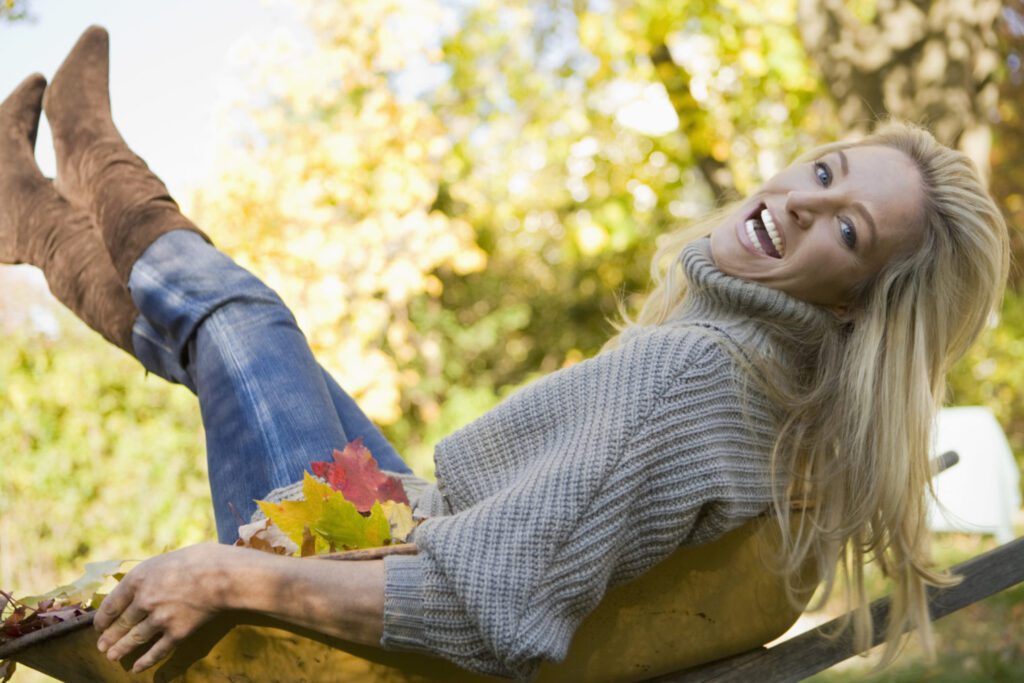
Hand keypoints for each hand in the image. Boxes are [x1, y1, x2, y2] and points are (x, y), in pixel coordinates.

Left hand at [93, 542, 243, 672]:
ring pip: (135, 639)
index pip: (111, 604)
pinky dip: (146, 661)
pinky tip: (137, 667)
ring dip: (121, 650)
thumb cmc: (201, 560)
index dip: (102, 618)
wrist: (225, 574)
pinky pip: (157, 651)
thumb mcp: (167, 559)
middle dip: (109, 637)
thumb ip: (151, 574)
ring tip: (112, 657)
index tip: (99, 626)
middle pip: (121, 624)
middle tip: (102, 646)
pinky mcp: (177, 632)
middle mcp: (145, 600)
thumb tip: (144, 584)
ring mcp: (160, 618)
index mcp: (138, 579)